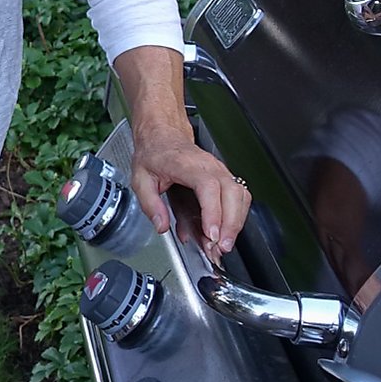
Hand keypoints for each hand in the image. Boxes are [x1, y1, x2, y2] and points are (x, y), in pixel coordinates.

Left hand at [130, 126, 250, 263]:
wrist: (163, 134)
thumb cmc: (154, 153)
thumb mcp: (140, 179)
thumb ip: (150, 204)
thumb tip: (161, 225)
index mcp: (186, 164)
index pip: (208, 187)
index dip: (212, 212)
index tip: (211, 233)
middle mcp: (209, 165)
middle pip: (231, 193)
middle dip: (230, 224)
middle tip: (220, 246)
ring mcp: (220, 170)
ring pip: (240, 195)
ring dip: (236, 222)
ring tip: (223, 243)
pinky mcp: (224, 177)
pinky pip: (239, 196)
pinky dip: (236, 216)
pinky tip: (225, 231)